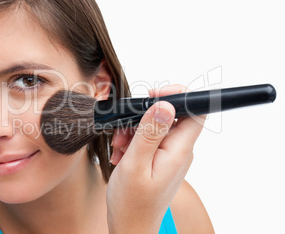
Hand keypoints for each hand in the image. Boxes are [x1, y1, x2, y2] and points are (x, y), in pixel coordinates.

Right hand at [106, 85, 204, 232]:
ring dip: (136, 131)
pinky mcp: (161, 160)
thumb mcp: (135, 164)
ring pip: (158, 127)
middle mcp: (179, 152)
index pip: (195, 112)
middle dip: (144, 116)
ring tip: (121, 147)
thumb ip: (150, 133)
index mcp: (178, 151)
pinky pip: (151, 140)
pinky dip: (135, 141)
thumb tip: (165, 104)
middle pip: (171, 116)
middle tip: (125, 131)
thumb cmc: (132, 203)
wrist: (132, 226)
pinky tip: (123, 153)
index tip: (153, 95)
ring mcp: (171, 156)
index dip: (177, 97)